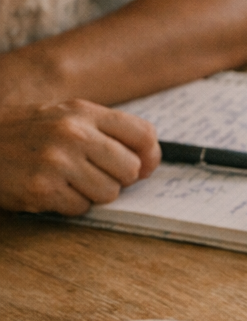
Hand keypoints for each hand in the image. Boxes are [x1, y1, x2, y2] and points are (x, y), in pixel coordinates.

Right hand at [0, 100, 159, 214]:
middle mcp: (73, 133)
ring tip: (66, 181)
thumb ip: (103, 132)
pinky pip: (80, 208)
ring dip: (91, 194)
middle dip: (116, 179)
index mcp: (83, 112)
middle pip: (130, 169)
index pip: (143, 134)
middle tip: (90, 174)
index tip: (142, 167)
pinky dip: (68, 205)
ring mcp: (57, 161)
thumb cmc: (23, 135)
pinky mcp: (43, 188)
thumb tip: (146, 162)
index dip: (150, 156)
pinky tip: (49, 190)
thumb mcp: (62, 117)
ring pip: (109, 193)